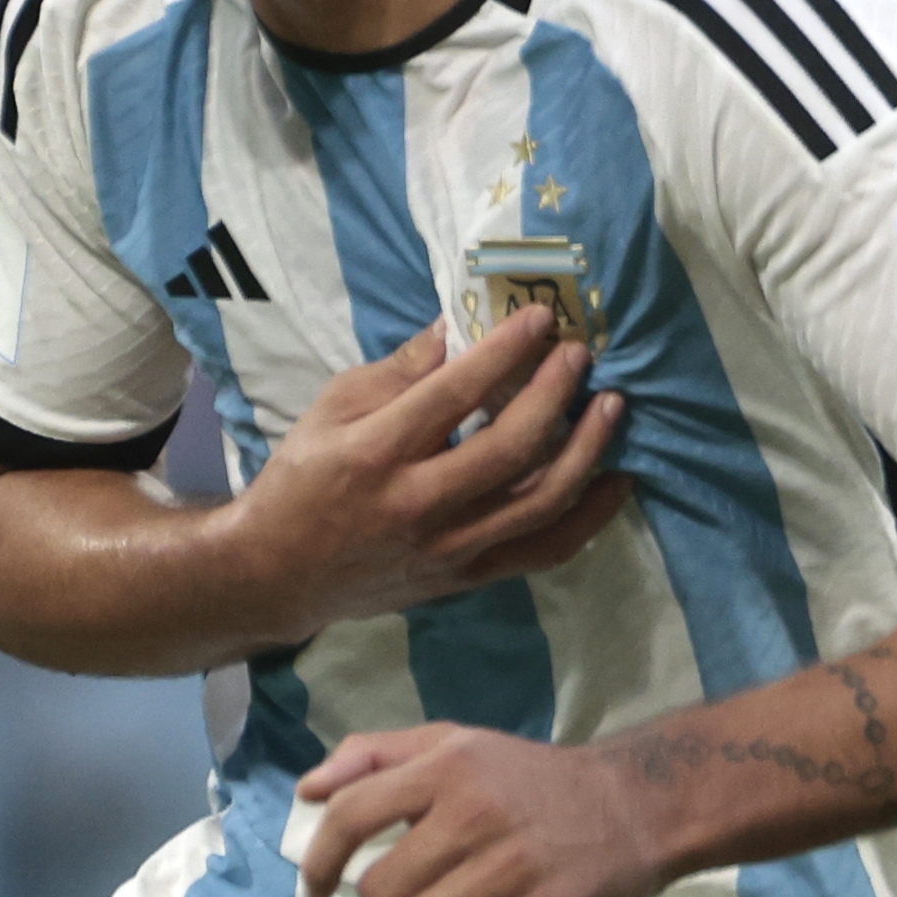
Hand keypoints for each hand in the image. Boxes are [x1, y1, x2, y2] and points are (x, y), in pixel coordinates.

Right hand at [229, 305, 632, 640]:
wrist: (280, 575)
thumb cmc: (303, 479)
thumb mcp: (330, 409)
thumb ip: (396, 372)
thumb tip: (455, 330)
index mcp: (376, 453)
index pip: (454, 394)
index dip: (504, 351)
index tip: (540, 318)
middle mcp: (419, 505)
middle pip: (510, 448)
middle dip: (555, 394)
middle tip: (579, 355)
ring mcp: (451, 549)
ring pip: (540, 502)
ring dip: (587, 451)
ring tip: (612, 407)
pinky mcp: (469, 577)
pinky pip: (544, 550)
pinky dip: (589, 516)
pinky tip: (616, 480)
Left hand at [297, 724, 672, 896]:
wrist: (635, 802)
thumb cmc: (527, 777)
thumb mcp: (454, 744)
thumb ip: (375, 757)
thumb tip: (307, 791)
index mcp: (446, 765)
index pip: (352, 814)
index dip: (321, 859)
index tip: (319, 888)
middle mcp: (475, 811)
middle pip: (380, 891)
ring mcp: (512, 865)